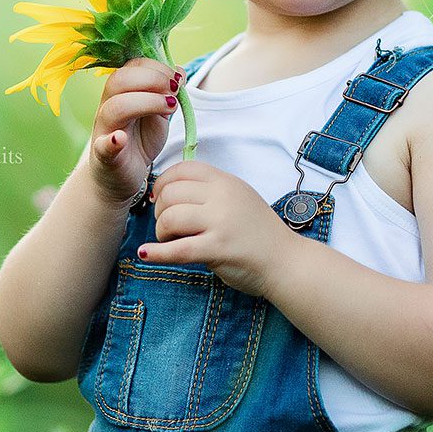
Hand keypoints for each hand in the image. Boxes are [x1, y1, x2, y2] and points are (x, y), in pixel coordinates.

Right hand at [86, 56, 183, 207]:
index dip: (156, 67)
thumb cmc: (140, 139)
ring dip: (145, 102)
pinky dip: (111, 141)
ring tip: (169, 109)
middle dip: (152, 79)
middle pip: (119, 80)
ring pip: (114, 107)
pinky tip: (121, 139)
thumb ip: (166, 92)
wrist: (123, 175)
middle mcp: (108, 106)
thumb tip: (179, 71)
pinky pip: (103, 146)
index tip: (178, 79)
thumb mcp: (158, 113)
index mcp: (121, 91)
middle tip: (174, 91)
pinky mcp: (104, 155)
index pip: (132, 66)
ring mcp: (104, 130)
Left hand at [140, 160, 297, 298]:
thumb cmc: (259, 233)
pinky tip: (146, 254)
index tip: (159, 198)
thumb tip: (168, 192)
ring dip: (161, 233)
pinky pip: (177, 249)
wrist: (286, 261)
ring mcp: (221, 222)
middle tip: (167, 227)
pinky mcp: (219, 248)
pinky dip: (157, 253)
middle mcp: (223, 196)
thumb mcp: (239, 198)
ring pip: (170, 219)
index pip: (182, 169)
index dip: (162, 183)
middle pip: (170, 194)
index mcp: (226, 181)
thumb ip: (210, 192)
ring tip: (170, 242)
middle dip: (160, 212)